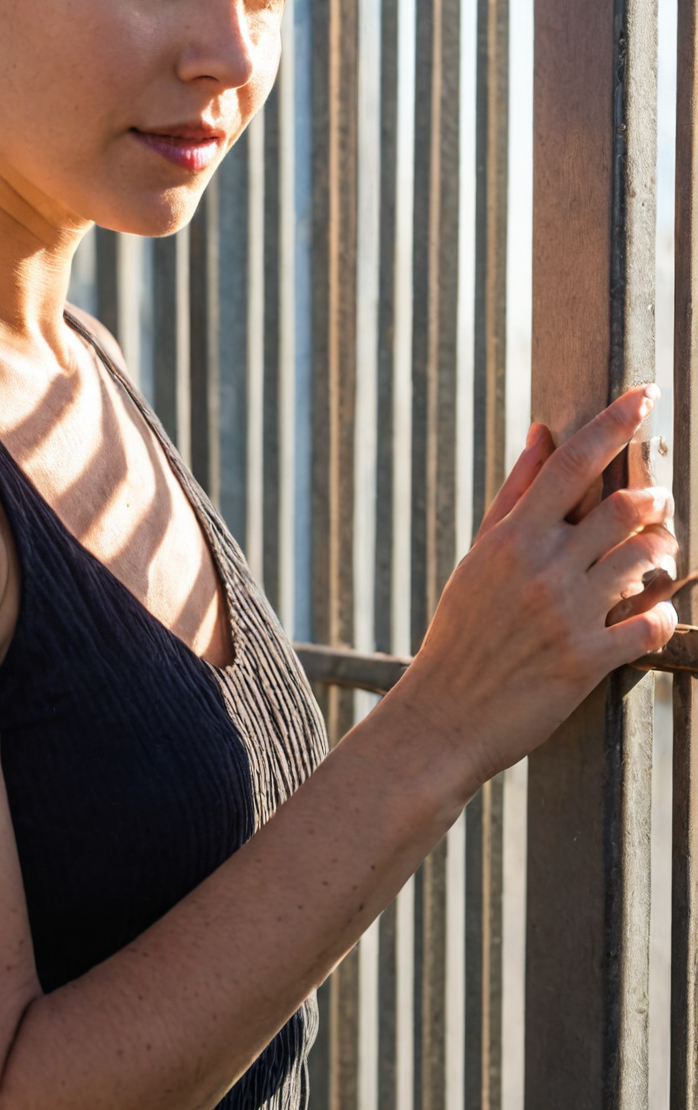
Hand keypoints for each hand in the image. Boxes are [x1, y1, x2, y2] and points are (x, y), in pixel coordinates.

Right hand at [395, 386, 678, 791]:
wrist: (444, 715)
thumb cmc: (462, 633)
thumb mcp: (479, 557)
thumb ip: (516, 495)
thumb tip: (543, 434)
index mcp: (512, 538)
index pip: (572, 462)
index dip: (615, 421)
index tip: (647, 394)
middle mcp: (542, 569)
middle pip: (624, 507)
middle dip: (655, 500)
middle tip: (658, 504)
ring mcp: (567, 615)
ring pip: (645, 560)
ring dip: (664, 552)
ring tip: (659, 555)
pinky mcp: (587, 661)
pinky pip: (650, 624)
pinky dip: (660, 614)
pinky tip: (649, 614)